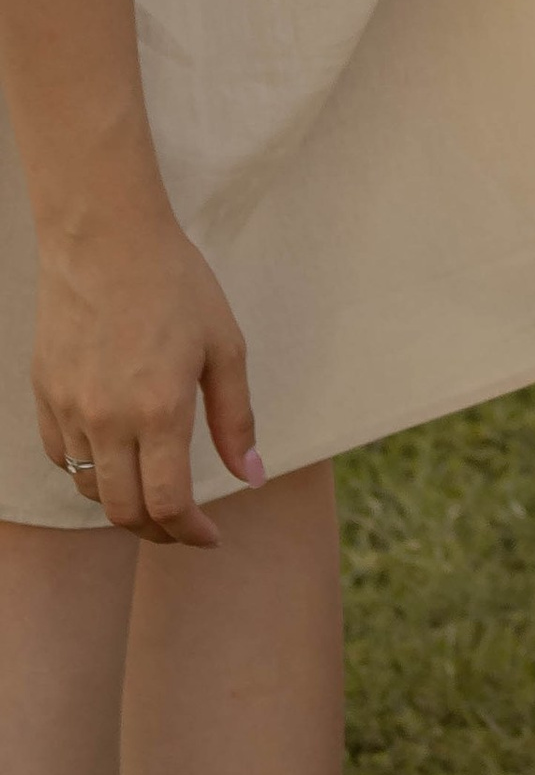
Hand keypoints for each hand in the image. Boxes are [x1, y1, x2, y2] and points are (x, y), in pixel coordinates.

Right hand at [33, 213, 260, 546]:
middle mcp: (106, 418)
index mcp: (159, 410)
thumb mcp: (225, 348)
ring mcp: (68, 407)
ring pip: (89, 488)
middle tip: (185, 527)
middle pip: (124, 511)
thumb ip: (236, 419)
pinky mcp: (44, 392)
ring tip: (154, 492)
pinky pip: (61, 455)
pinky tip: (116, 457)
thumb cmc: (176, 285)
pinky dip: (89, 470)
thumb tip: (250, 477)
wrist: (104, 238)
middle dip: (159, 532)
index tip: (211, 536)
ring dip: (124, 502)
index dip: (190, 534)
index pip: (168, 505)